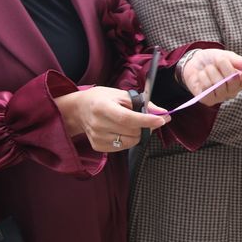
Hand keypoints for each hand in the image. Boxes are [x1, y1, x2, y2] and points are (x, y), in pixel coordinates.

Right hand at [54, 86, 169, 151]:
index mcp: (103, 107)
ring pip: (130, 142)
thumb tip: (162, 113)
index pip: (127, 118)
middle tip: (153, 119)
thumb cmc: (101, 99)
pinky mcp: (98, 146)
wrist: (79, 110)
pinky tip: (124, 130)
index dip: (146, 120)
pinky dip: (129, 139)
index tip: (161, 119)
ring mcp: (97, 137)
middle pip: (131, 131)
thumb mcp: (121, 95)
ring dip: (139, 134)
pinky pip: (122, 147)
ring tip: (135, 124)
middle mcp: (98, 124)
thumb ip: (144, 103)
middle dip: (147, 126)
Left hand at [181, 49, 241, 105]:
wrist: (194, 62)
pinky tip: (202, 75)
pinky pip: (208, 88)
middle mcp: (233, 91)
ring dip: (211, 70)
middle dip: (224, 66)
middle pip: (234, 80)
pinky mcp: (208, 100)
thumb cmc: (213, 60)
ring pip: (219, 84)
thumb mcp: (227, 56)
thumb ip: (240, 61)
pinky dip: (203, 77)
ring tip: (208, 68)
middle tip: (218, 59)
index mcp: (240, 79)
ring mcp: (221, 97)